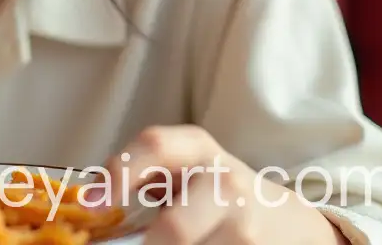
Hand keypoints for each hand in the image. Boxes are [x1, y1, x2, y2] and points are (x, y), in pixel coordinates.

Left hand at [99, 125, 347, 242]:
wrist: (289, 224)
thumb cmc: (217, 193)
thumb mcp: (186, 170)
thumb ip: (145, 175)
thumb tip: (93, 204)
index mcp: (196, 148)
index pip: (154, 145)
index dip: (120, 171)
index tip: (92, 202)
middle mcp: (224, 181)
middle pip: (175, 226)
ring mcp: (245, 224)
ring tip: (179, 240)